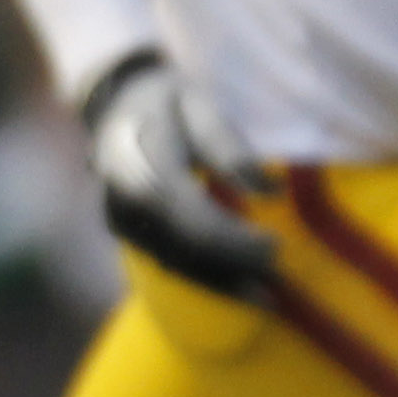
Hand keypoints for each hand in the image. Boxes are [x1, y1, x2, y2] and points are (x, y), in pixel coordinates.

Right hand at [81, 49, 275, 296]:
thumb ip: (230, 149)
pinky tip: (242, 288)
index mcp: (143, 167)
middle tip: (280, 283)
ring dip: (222, 284)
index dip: (236, 240)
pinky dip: (206, 277)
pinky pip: (169, 260)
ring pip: (177, 264)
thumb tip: (271, 192)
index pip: (194, 220)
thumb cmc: (169, 102)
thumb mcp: (202, 109)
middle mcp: (125, 201)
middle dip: (234, 270)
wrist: (117, 100)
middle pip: (186, 250)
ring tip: (268, 296)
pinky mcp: (127, 232)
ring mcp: (121, 220)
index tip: (277, 247)